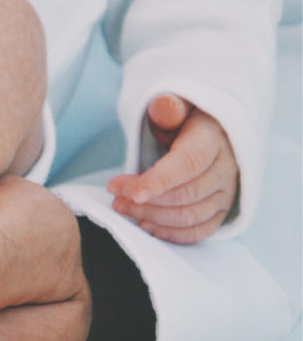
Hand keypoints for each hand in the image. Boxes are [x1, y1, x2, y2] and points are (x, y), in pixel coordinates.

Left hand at [108, 94, 238, 243]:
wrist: (210, 134)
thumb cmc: (185, 121)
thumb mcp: (176, 107)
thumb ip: (168, 108)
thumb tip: (163, 107)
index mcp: (214, 140)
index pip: (189, 163)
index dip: (159, 180)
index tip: (129, 191)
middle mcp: (226, 169)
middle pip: (186, 194)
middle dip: (145, 200)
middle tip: (114, 197)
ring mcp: (226, 193)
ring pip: (190, 216)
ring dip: (152, 216)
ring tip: (122, 208)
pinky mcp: (221, 211)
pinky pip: (199, 231)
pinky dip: (170, 233)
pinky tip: (144, 224)